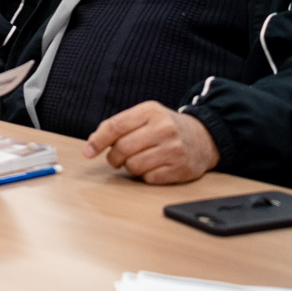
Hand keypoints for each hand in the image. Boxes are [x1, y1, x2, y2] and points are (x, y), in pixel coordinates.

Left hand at [84, 101, 219, 183]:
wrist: (204, 137)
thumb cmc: (166, 127)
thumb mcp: (145, 116)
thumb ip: (119, 125)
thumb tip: (92, 144)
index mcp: (150, 112)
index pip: (116, 126)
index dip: (97, 141)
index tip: (87, 152)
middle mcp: (164, 129)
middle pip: (123, 148)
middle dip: (113, 157)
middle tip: (115, 158)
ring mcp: (174, 149)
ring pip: (134, 165)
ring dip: (129, 167)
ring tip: (137, 160)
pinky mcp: (182, 169)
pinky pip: (149, 179)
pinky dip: (145, 176)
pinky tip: (152, 167)